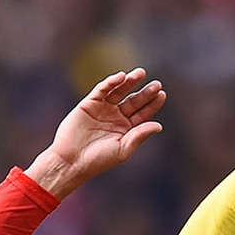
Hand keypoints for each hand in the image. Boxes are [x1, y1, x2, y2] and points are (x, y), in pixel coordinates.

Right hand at [26, 68, 166, 198]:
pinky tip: (121, 77)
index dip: (152, 104)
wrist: (72, 160)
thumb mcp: (123, 148)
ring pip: (119, 92)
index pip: (143, 113)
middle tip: (156, 84)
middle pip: (134, 101)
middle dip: (145, 92)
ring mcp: (103, 109)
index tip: (162, 94)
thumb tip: (159, 126)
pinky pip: (101, 90)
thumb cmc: (99, 160)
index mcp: (127, 129)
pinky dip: (111, 82)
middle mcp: (116, 117)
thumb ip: (140, 135)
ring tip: (141, 73)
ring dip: (129, 82)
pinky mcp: (89, 104)